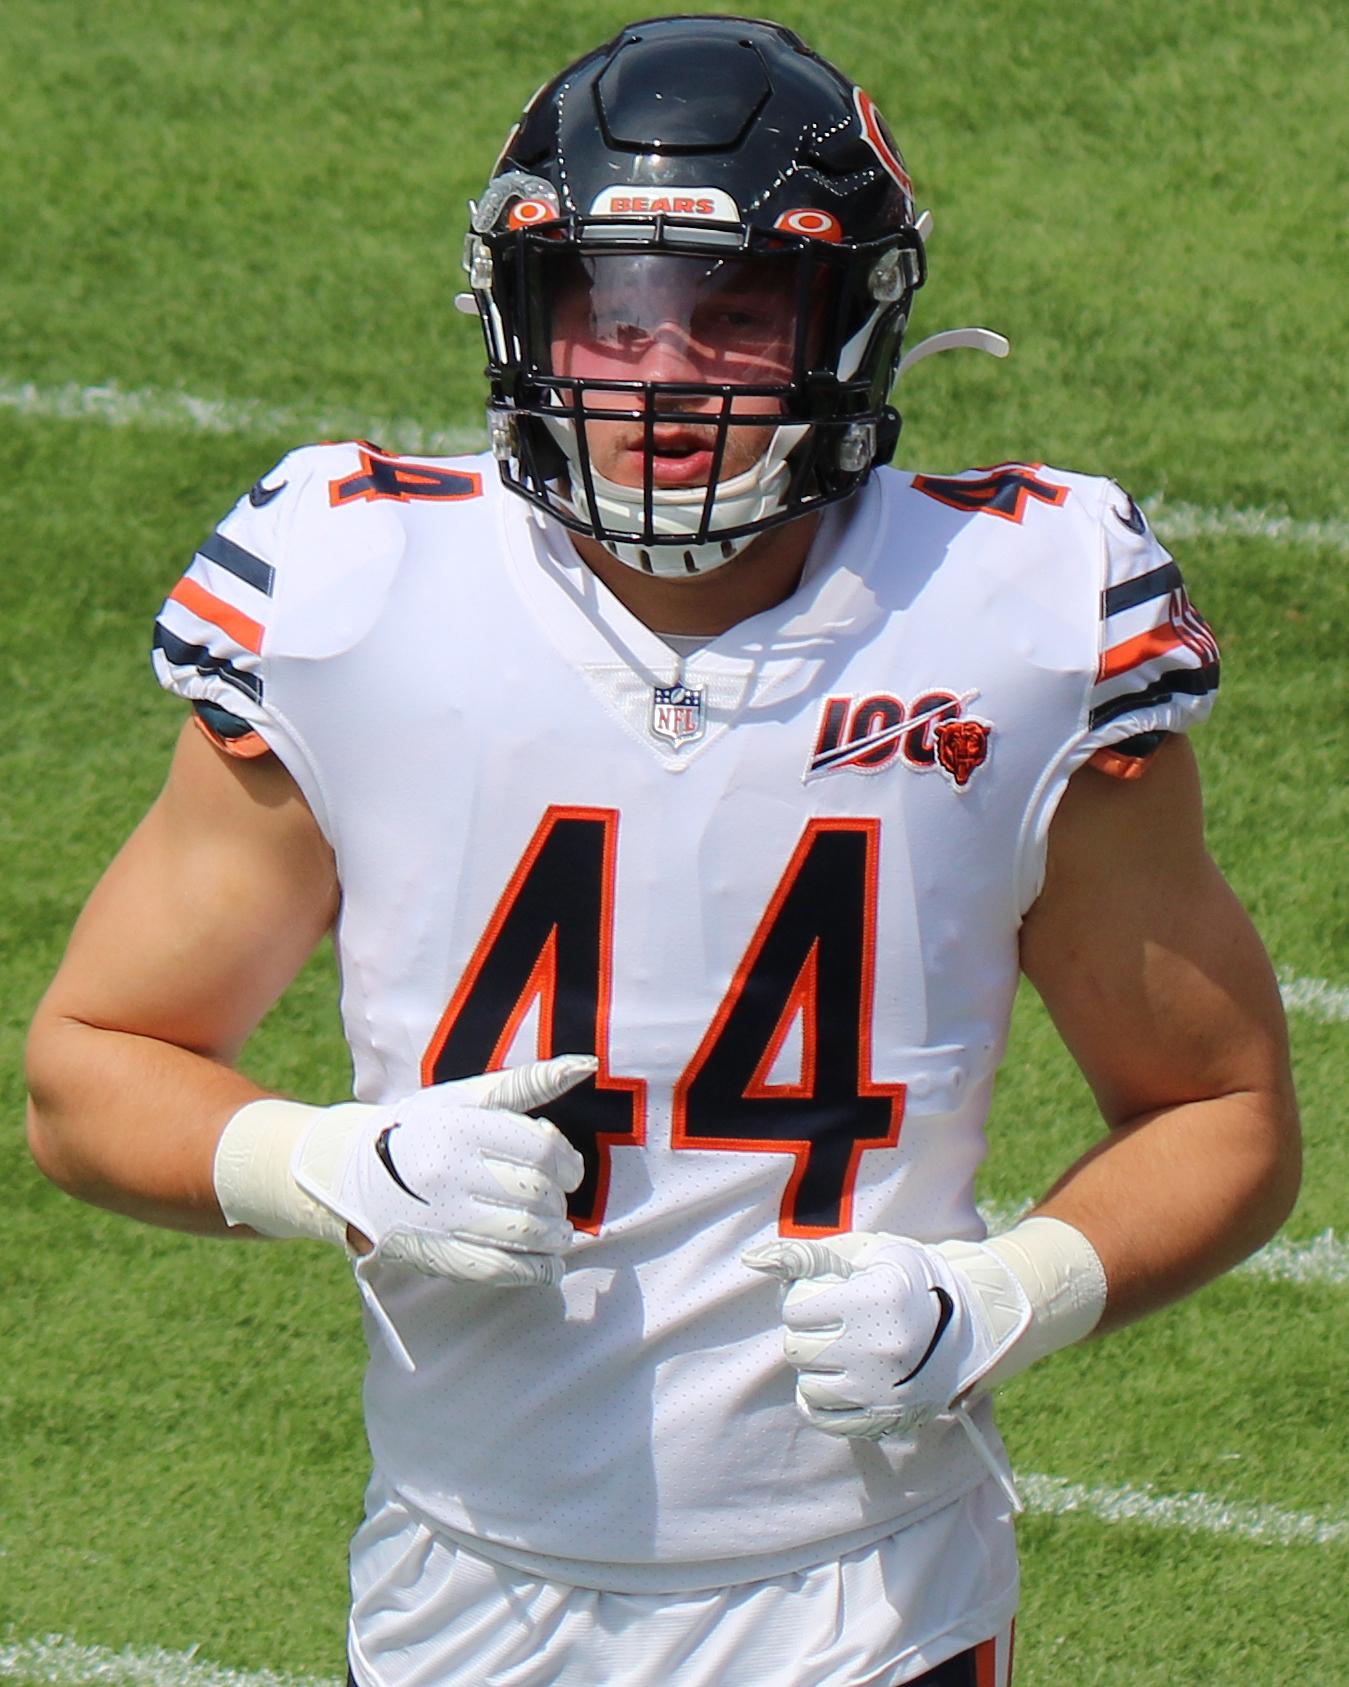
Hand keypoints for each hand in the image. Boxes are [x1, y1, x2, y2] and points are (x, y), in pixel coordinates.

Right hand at [294, 1055, 593, 1288]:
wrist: (350, 1173)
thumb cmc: (422, 1127)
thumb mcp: (467, 1096)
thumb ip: (528, 1083)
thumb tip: (587, 1065)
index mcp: (460, 1127)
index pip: (542, 1151)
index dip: (569, 1164)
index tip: (569, 1171)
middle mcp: (449, 1172)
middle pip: (536, 1193)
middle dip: (558, 1201)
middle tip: (556, 1202)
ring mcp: (442, 1217)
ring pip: (524, 1233)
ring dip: (553, 1236)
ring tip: (555, 1232)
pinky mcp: (437, 1255)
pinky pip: (500, 1270)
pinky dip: (535, 1272)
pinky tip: (548, 1266)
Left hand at [743, 1231, 1029, 1439]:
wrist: (970, 1323)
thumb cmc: (908, 1278)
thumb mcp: (864, 1252)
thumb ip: (806, 1255)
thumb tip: (751, 1260)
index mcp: (874, 1301)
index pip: (796, 1309)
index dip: (804, 1300)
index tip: (825, 1297)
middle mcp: (879, 1349)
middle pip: (797, 1350)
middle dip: (806, 1335)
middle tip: (830, 1326)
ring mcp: (884, 1389)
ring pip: (809, 1387)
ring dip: (815, 1369)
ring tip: (839, 1353)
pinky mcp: (887, 1418)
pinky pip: (827, 1421)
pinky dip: (822, 1402)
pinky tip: (836, 1382)